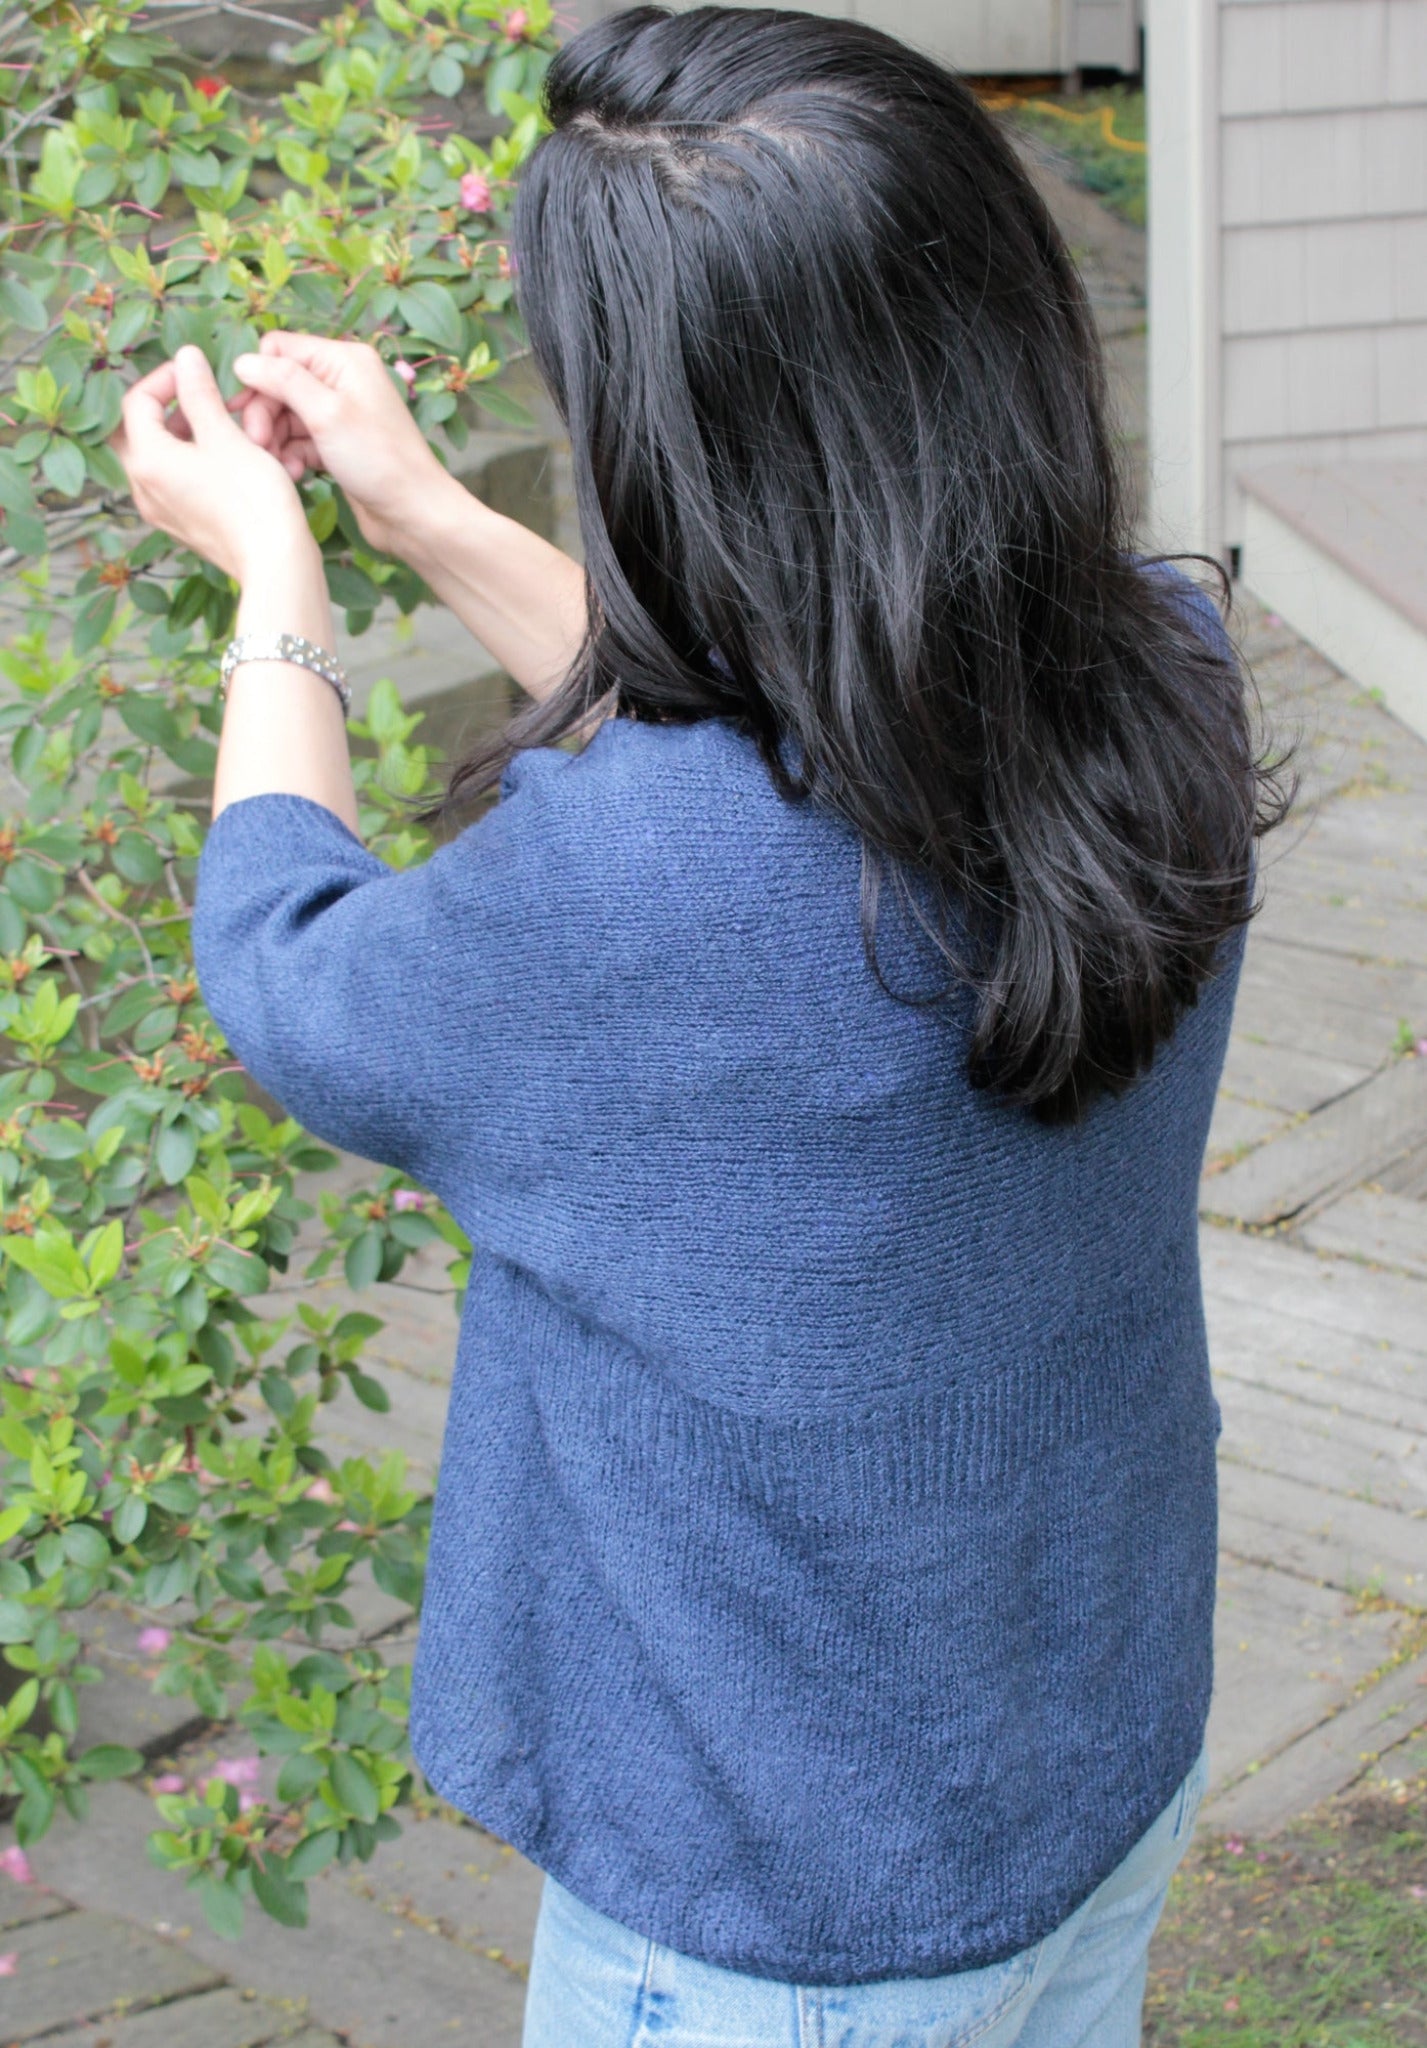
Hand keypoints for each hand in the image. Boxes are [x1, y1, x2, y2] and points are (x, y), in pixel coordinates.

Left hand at [110, 346, 311, 581]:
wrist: (276, 562)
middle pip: (139, 430)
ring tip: (219, 425)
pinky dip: (189, 461)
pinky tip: (222, 458)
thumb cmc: (253, 498)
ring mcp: (160, 510)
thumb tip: (185, 357)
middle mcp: (143, 487)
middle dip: (168, 407)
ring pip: (157, 457)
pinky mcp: (181, 525)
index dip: (165, 378)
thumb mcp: (227, 435)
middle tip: (201, 396)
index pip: (137, 401)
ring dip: (181, 433)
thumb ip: (200, 393)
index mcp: (147, 459)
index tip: (196, 369)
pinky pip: (173, 482)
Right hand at [231, 332, 454, 558]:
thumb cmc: (380, 461)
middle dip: (264, 414)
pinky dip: (291, 455)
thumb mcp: (327, 413)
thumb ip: (284, 380)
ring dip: (274, 439)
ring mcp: (339, 414)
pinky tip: (294, 475)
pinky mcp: (336, 445)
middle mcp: (342, 381)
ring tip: (279, 466)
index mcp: (344, 360)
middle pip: (279, 384)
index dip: (257, 377)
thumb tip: (243, 361)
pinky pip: (299, 441)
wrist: (414, 514)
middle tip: (258, 444)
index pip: (280, 349)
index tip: (241, 410)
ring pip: (285, 416)